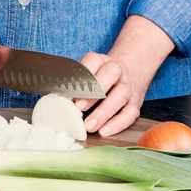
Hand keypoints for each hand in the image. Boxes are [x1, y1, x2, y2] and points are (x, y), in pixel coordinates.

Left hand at [75, 16, 174, 136]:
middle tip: (79, 108)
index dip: (82, 75)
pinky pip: (130, 113)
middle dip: (94, 91)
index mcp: (101, 60)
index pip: (93, 61)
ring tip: (89, 126)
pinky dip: (117, 124)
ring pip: (121, 95)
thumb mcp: (87, 71)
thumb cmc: (100, 76)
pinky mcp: (136, 102)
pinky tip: (104, 131)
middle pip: (111, 74)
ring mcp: (128, 86)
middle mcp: (117, 70)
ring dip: (104, 112)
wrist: (130, 71)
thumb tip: (54, 98)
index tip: (70, 92)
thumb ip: (72, 82)